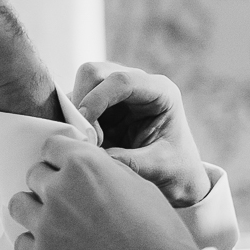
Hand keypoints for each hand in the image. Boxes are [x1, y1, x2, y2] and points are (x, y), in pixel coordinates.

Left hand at [9, 135, 199, 249]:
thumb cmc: (158, 232)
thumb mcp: (138, 184)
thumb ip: (103, 168)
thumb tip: (87, 163)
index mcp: (84, 164)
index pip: (51, 146)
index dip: (60, 158)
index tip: (65, 169)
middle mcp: (59, 189)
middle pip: (34, 174)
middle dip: (50, 184)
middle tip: (70, 202)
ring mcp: (46, 224)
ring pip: (19, 204)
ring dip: (35, 210)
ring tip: (56, 223)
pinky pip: (21, 241)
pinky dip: (35, 244)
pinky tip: (56, 249)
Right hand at [72, 62, 210, 206]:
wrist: (176, 176)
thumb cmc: (175, 169)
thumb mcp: (158, 167)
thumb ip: (130, 161)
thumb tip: (96, 157)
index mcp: (160, 92)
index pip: (122, 80)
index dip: (98, 98)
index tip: (85, 126)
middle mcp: (137, 85)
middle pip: (94, 73)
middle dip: (82, 102)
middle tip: (86, 138)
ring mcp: (116, 93)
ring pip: (81, 86)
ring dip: (75, 114)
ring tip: (89, 144)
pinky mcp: (101, 106)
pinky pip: (76, 104)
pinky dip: (73, 121)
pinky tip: (85, 142)